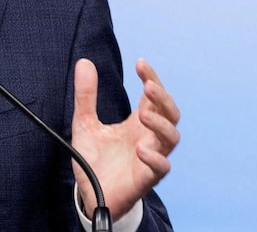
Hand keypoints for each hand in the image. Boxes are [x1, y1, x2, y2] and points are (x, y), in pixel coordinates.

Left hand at [72, 58, 179, 218]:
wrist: (90, 193)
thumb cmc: (95, 158)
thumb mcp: (84, 123)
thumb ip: (86, 96)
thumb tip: (84, 62)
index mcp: (137, 122)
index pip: (153, 96)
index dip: (151, 78)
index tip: (140, 63)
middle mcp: (148, 137)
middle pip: (170, 113)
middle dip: (163, 97)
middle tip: (148, 86)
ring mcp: (150, 157)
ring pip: (172, 138)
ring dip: (161, 124)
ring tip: (143, 115)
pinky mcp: (146, 178)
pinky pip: (161, 168)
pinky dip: (155, 158)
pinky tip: (140, 149)